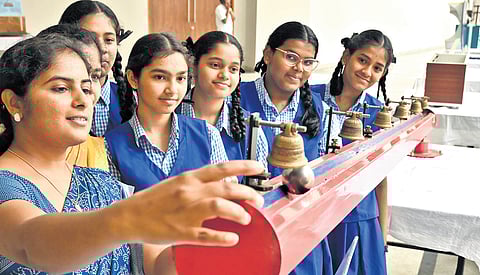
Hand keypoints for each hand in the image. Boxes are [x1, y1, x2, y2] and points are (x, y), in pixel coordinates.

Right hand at [116, 160, 264, 246]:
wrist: (127, 216)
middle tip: (259, 201)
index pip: (222, 168)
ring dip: (239, 213)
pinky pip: (207, 236)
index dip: (243, 166)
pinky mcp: (181, 233)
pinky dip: (223, 238)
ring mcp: (186, 212)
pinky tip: (233, 239)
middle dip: (249, 194)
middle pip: (227, 189)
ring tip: (247, 219)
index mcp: (189, 178)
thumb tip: (226, 184)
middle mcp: (190, 192)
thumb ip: (200, 183)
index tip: (259, 167)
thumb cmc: (154, 200)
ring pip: (220, 208)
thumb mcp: (178, 183)